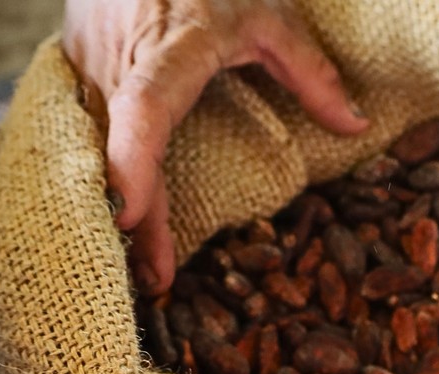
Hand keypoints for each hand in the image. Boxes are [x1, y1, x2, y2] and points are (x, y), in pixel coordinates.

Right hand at [63, 0, 368, 294]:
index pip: (145, 106)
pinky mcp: (82, 74)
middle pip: (117, 148)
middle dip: (136, 218)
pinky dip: (107, 182)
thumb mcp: (271, 13)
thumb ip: (311, 71)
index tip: (130, 216)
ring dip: (118, 209)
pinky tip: (122, 226)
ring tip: (144, 272)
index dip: (134, 162)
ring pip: (96, 148)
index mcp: (171, 45)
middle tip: (157, 281)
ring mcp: (93, 66)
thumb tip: (356, 128)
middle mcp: (121, 59)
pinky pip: (91, 137)